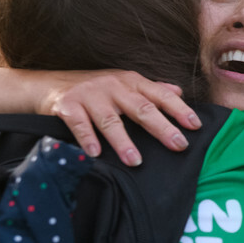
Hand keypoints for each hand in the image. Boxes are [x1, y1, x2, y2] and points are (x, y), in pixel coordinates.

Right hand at [36, 70, 200, 164]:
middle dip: (162, 127)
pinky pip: (79, 125)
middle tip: (178, 145)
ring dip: (124, 142)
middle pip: (141, 108)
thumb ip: (151, 89)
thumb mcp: (124, 83)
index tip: (196, 125)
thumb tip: (179, 92)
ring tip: (136, 161)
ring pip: (111, 120)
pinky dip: (87, 139)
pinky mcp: (67, 106)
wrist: (48, 84)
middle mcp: (113, 86)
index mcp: (131, 81)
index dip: (179, 110)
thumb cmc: (94, 88)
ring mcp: (90, 95)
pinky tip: (96, 153)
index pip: (160, 95)